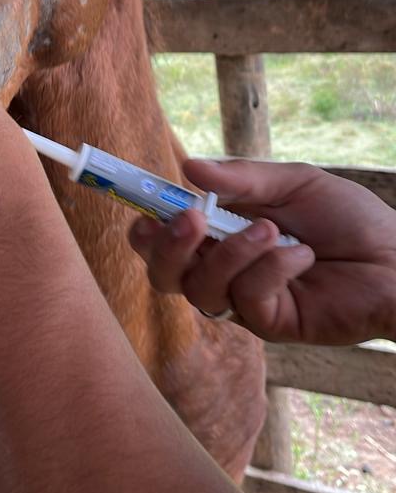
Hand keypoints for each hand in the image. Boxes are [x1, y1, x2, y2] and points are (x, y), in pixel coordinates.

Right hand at [129, 159, 395, 345]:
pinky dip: (270, 269)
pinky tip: (302, 255)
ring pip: (201, 288)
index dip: (146, 230)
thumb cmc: (350, 219)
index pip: (168, 239)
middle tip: (189, 219)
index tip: (142, 212)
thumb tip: (188, 168)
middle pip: (166, 275)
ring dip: (231, 253)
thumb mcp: (294, 184)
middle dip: (168, 248)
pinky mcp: (271, 324)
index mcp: (223, 234)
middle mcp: (226, 270)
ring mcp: (246, 301)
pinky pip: (246, 299)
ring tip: (273, 231)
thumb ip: (242, 180)